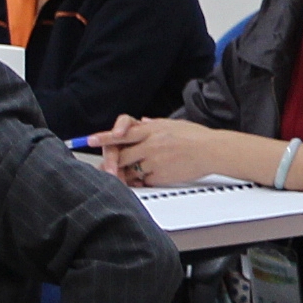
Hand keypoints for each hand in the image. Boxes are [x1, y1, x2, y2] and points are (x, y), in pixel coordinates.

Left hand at [92, 115, 220, 187]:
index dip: (104, 137)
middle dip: (112, 162)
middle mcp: (150, 144)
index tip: (90, 140)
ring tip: (129, 174)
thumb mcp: (173, 124)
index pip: (122, 132)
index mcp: (152, 129)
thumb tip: (140, 122)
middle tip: (107, 167)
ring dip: (127, 173)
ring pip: (130, 170)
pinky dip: (142, 180)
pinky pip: (143, 180)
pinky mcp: (160, 176)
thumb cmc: (197, 137)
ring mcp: (154, 161)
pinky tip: (149, 177)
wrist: (212, 151)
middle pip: (121, 155)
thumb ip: (153, 124)